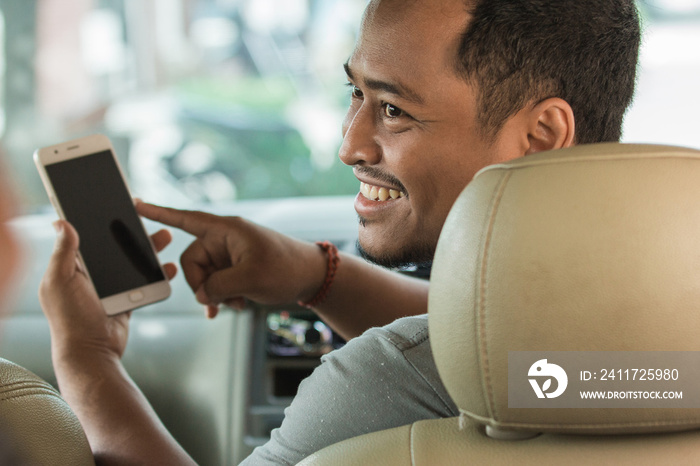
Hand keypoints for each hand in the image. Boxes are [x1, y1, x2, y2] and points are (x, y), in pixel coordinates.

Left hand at [39, 220, 176, 359]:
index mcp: (70, 267)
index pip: (85, 235)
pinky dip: (156, 273)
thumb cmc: (71, 319)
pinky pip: (143, 281)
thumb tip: (61, 221)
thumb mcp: (60, 281)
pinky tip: (168, 267)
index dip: (97, 218)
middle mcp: (89, 275)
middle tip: (145, 216)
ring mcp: (109, 287)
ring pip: (131, 260)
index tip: (115, 202)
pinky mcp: (125, 299)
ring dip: (148, 248)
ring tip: (164, 237)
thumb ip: (63, 252)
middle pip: (114, 245)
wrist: (92, 353)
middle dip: (131, 231)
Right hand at [135, 202, 326, 317]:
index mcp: (226, 229)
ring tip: (235, 304)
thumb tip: (203, 294)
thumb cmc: (286, 268)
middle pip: (192, 261)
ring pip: (205, 276)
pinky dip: (223, 295)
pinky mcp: (237, 267)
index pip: (185, 219)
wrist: (312, 276)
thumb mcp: (250, 279)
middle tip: (218, 302)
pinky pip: (217, 282)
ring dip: (215, 294)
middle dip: (202, 285)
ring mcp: (230, 253)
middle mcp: (224, 238)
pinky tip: (234, 306)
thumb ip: (218, 287)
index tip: (136, 204)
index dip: (159, 213)